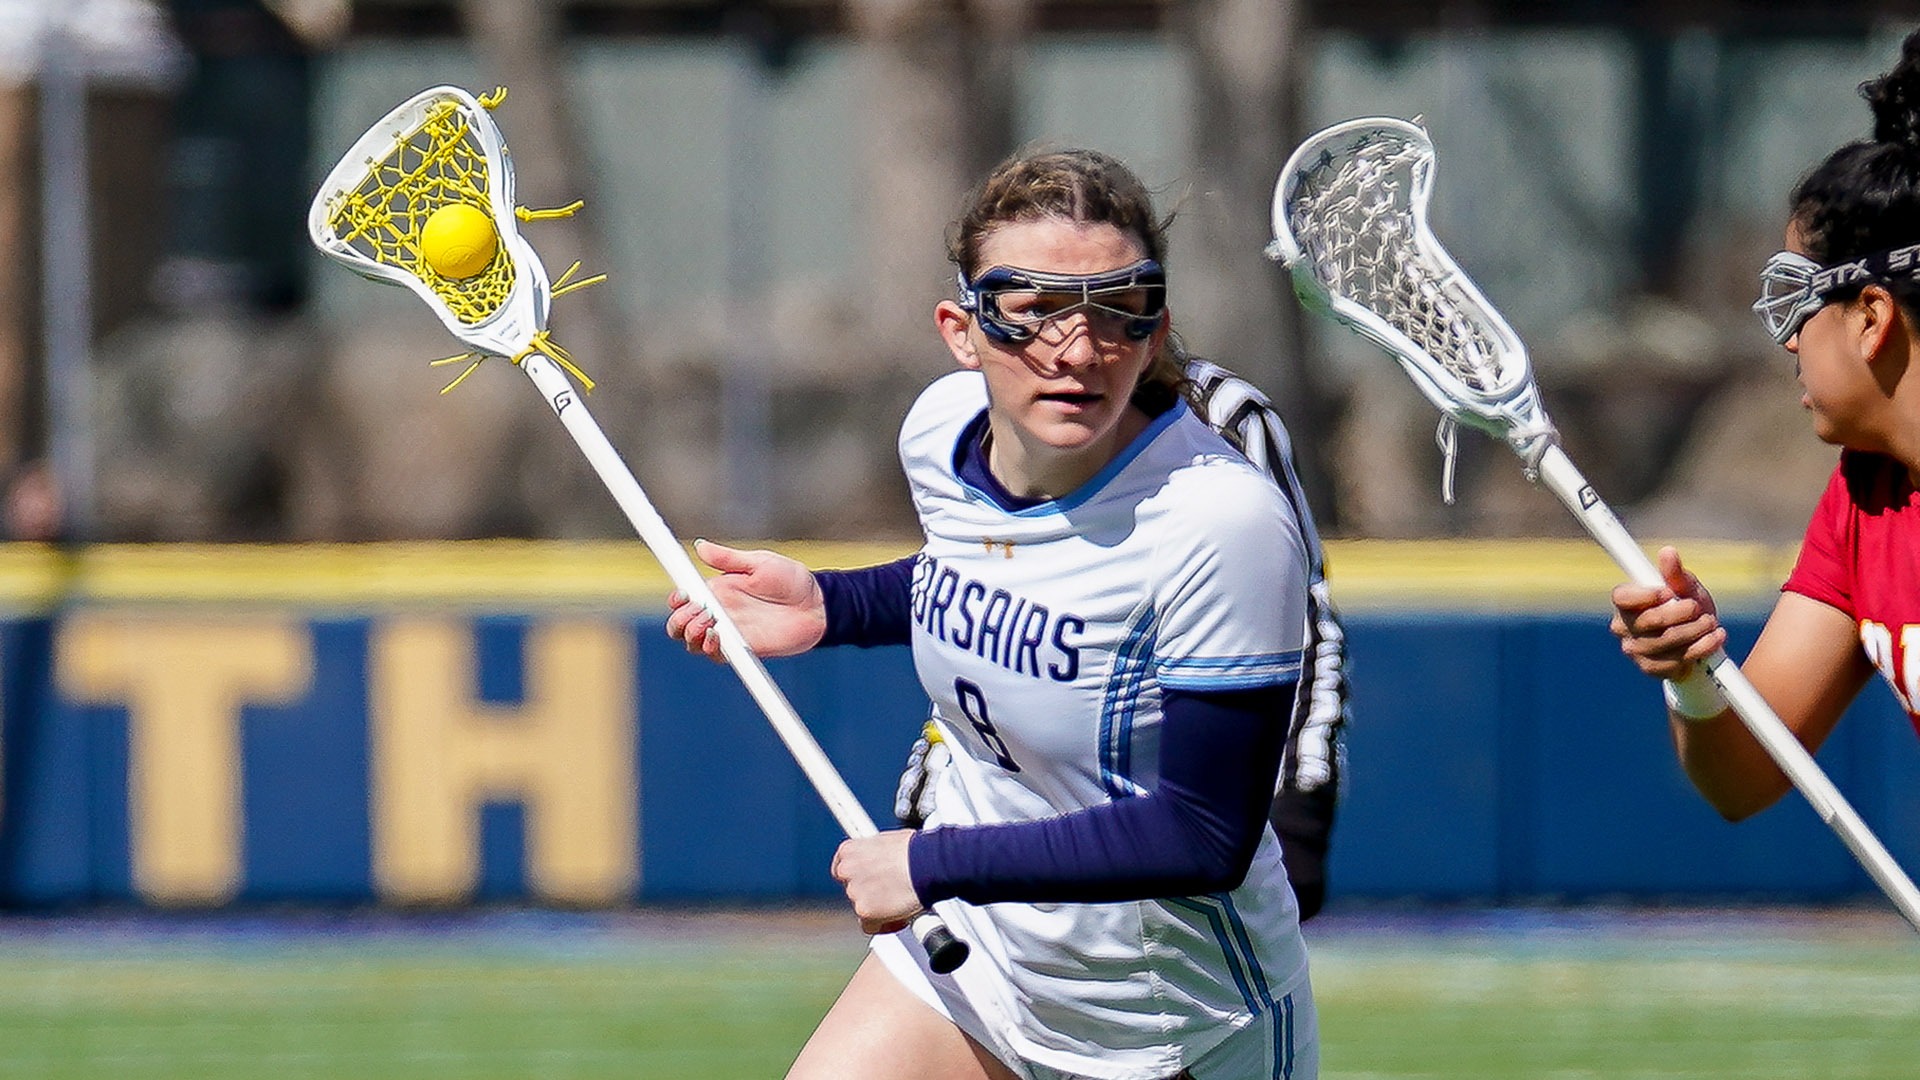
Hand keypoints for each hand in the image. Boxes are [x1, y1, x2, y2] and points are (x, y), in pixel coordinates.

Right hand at [664, 540, 826, 660]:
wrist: (818, 606)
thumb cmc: (792, 580)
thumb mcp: (760, 563)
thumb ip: (728, 558)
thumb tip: (700, 546)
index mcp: (718, 590)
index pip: (685, 598)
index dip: (676, 599)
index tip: (682, 595)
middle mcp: (719, 613)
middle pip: (681, 625)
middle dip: (678, 621)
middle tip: (694, 612)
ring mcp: (729, 633)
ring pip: (693, 643)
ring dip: (691, 635)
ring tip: (708, 622)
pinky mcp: (741, 650)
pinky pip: (716, 655)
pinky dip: (710, 649)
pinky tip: (717, 637)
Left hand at [830, 830, 921, 934]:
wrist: (926, 863)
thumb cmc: (915, 850)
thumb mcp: (888, 842)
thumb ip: (876, 855)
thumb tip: (882, 861)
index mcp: (850, 850)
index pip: (842, 868)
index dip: (858, 877)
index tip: (868, 881)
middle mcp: (846, 870)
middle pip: (852, 889)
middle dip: (870, 893)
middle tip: (889, 894)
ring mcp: (854, 891)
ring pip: (861, 908)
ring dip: (877, 909)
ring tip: (899, 904)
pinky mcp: (864, 910)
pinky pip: (870, 926)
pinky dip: (883, 925)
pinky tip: (898, 918)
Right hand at [1610, 546, 1727, 680]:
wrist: (1698, 643)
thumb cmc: (1686, 609)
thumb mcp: (1685, 588)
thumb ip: (1675, 574)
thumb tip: (1668, 553)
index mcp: (1625, 603)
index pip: (1622, 597)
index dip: (1645, 595)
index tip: (1668, 593)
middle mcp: (1623, 627)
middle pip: (1650, 620)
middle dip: (1681, 613)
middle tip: (1698, 608)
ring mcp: (1635, 650)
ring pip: (1666, 640)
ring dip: (1695, 630)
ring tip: (1710, 623)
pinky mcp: (1650, 669)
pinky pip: (1676, 659)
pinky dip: (1701, 648)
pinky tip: (1714, 638)